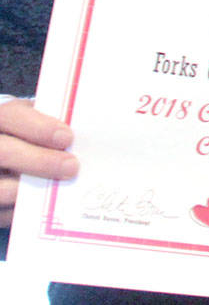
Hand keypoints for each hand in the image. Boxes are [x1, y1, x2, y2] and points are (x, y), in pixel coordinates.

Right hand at [0, 97, 77, 226]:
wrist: (3, 162)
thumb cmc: (25, 136)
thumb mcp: (32, 123)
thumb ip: (49, 122)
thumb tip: (81, 129)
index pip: (11, 116)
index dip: (38, 127)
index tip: (67, 138)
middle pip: (4, 152)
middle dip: (40, 160)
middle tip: (72, 166)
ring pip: (0, 188)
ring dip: (32, 189)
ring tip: (59, 189)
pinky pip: (1, 212)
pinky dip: (21, 210)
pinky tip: (43, 206)